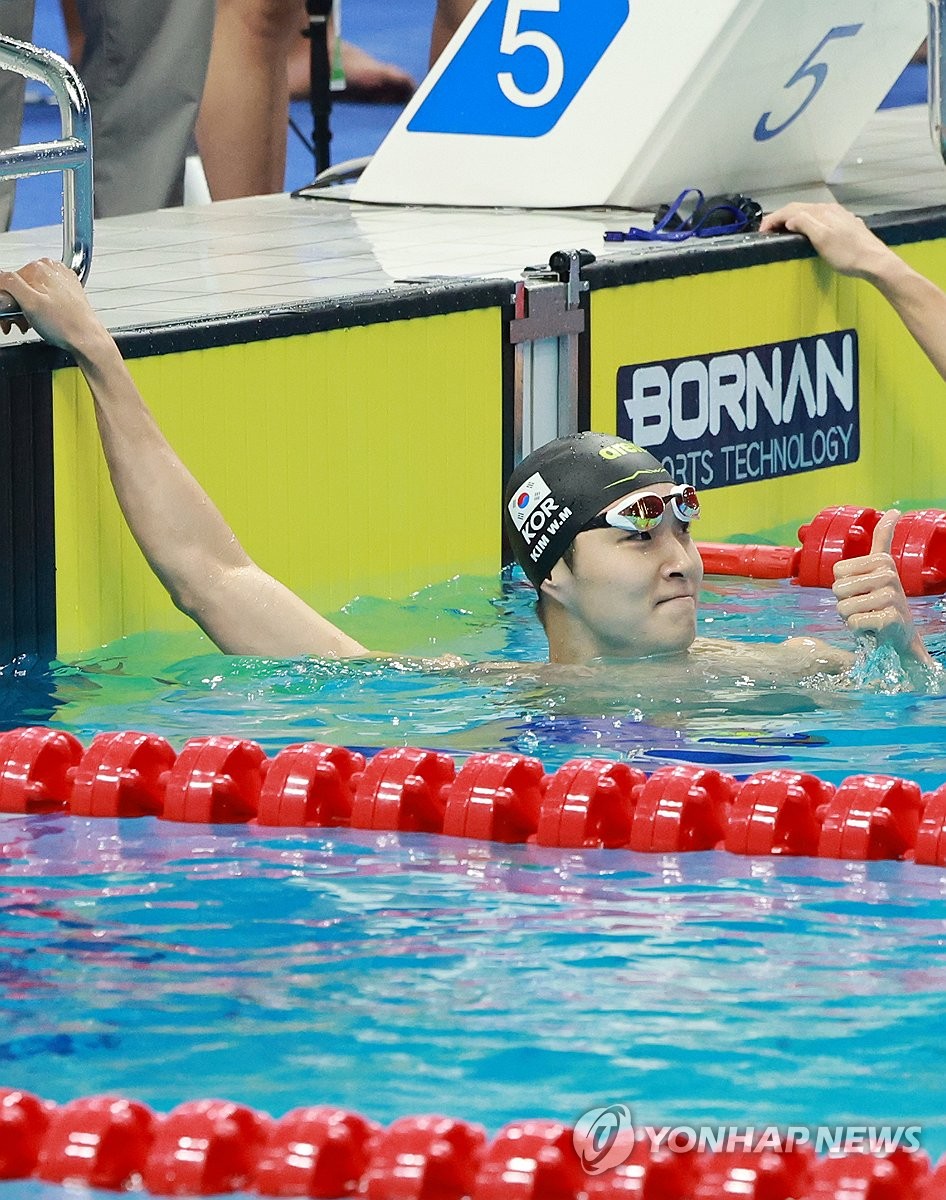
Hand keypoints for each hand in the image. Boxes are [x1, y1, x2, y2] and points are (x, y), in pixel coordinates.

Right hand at [0, 258, 104, 355]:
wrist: (87, 339)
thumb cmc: (64, 324)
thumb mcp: (30, 303)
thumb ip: (11, 284)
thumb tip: (1, 276)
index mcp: (40, 267)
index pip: (9, 280)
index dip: (6, 300)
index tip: (8, 315)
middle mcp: (52, 270)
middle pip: (22, 286)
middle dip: (16, 306)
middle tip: (19, 322)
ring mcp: (61, 280)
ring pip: (33, 292)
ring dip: (27, 309)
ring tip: (32, 323)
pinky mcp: (68, 291)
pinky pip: (46, 297)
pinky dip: (40, 308)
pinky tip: (43, 319)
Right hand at [760, 202, 895, 280]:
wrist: (875, 261)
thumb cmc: (847, 254)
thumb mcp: (822, 239)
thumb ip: (804, 223)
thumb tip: (789, 219)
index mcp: (822, 211)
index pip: (791, 209)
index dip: (774, 218)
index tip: (761, 232)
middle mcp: (830, 209)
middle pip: (800, 208)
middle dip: (781, 217)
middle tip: (769, 231)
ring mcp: (839, 216)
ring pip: (811, 212)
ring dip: (794, 219)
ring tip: (784, 231)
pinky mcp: (846, 224)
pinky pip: (821, 218)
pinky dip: (807, 223)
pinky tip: (808, 232)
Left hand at [833, 510, 929, 663]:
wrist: (898, 633)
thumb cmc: (880, 600)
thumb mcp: (880, 567)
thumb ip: (883, 538)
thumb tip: (895, 511)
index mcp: (882, 560)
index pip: (837, 570)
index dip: (843, 583)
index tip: (862, 587)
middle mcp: (889, 575)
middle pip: (837, 589)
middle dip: (845, 602)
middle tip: (865, 605)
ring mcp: (891, 597)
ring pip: (843, 607)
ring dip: (851, 616)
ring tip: (869, 615)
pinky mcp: (890, 619)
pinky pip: (854, 622)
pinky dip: (858, 629)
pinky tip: (873, 627)